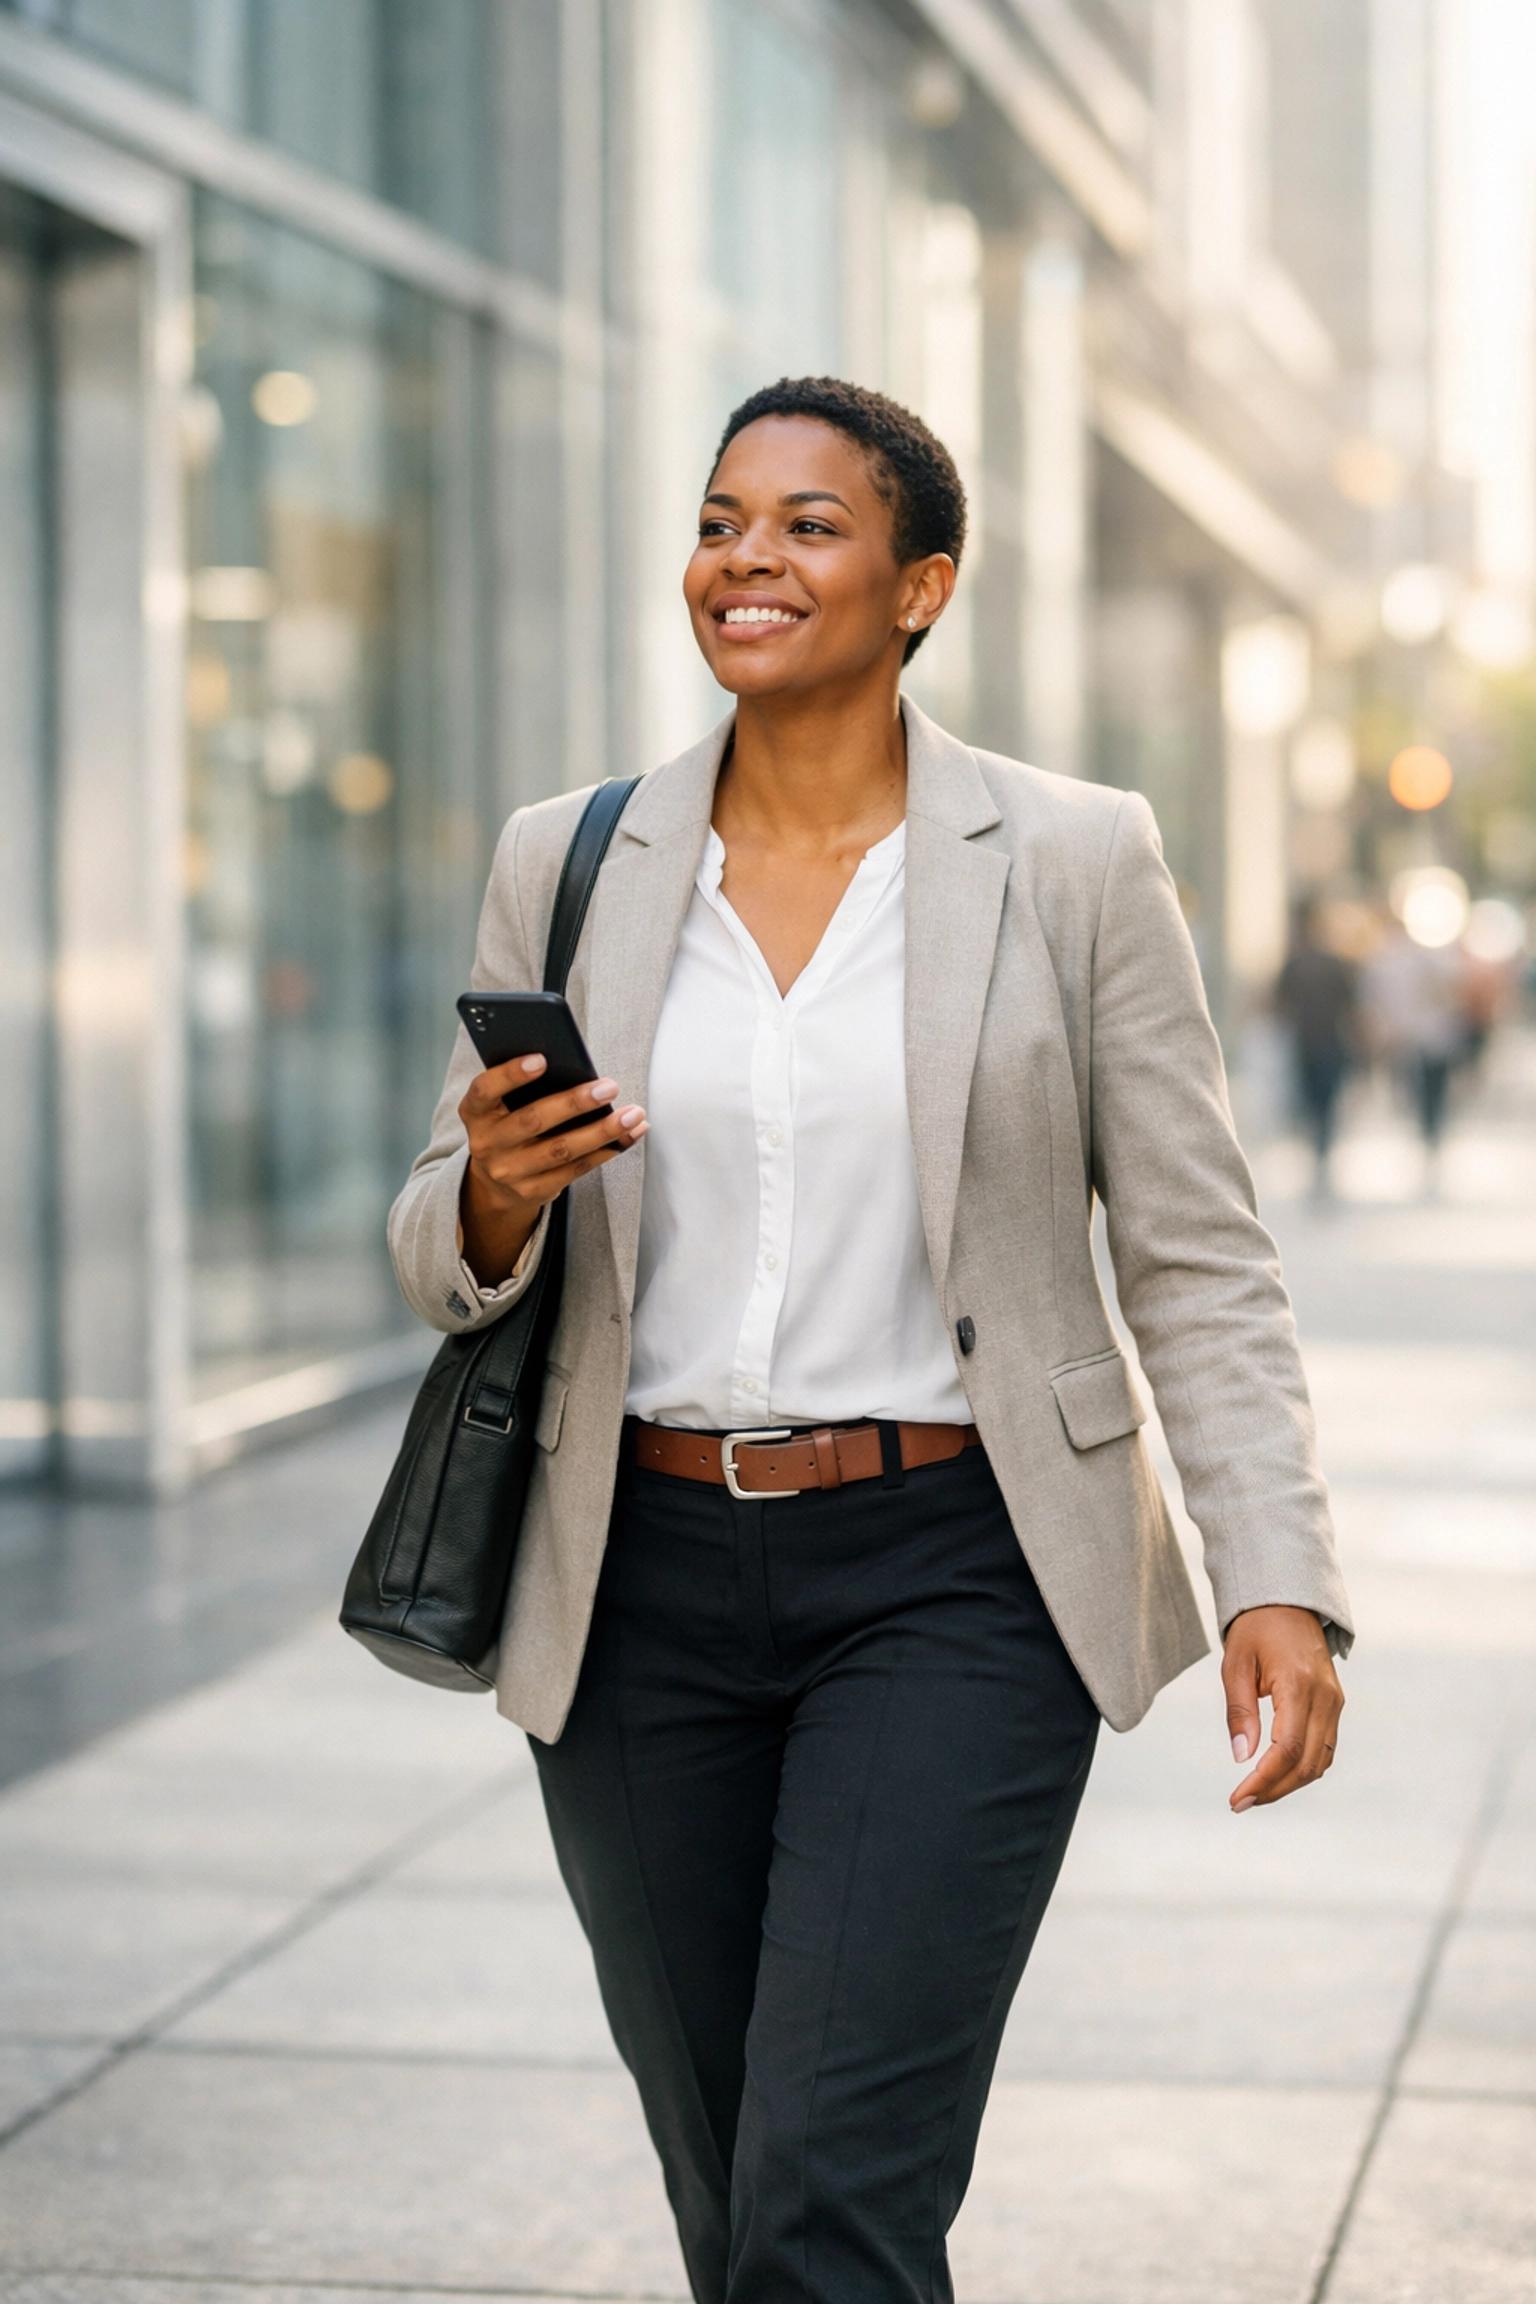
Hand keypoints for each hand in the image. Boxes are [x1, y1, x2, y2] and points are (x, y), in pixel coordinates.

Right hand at [459, 1054, 646, 1285]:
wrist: (496, 1181)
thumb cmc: (508, 1125)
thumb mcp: (501, 1105)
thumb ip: (524, 1088)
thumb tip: (575, 1067)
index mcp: (475, 1113)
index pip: (485, 1090)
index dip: (511, 1074)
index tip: (542, 1059)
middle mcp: (488, 1144)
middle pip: (533, 1121)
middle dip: (575, 1103)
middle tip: (609, 1087)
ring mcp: (510, 1171)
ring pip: (562, 1150)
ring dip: (602, 1131)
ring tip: (632, 1114)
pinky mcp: (534, 1191)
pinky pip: (577, 1169)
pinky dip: (607, 1150)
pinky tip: (628, 1134)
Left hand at [1222, 1604, 1342, 1811]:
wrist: (1287, 1602)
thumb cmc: (1255, 1629)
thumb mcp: (1236, 1664)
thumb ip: (1240, 1711)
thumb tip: (1241, 1758)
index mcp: (1299, 1685)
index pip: (1287, 1750)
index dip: (1264, 1781)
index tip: (1237, 1799)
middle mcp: (1325, 1698)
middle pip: (1307, 1764)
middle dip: (1274, 1790)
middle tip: (1240, 1804)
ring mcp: (1335, 1702)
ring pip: (1320, 1762)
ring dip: (1289, 1784)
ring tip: (1255, 1794)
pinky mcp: (1335, 1705)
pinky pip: (1325, 1748)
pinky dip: (1303, 1768)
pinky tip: (1276, 1775)